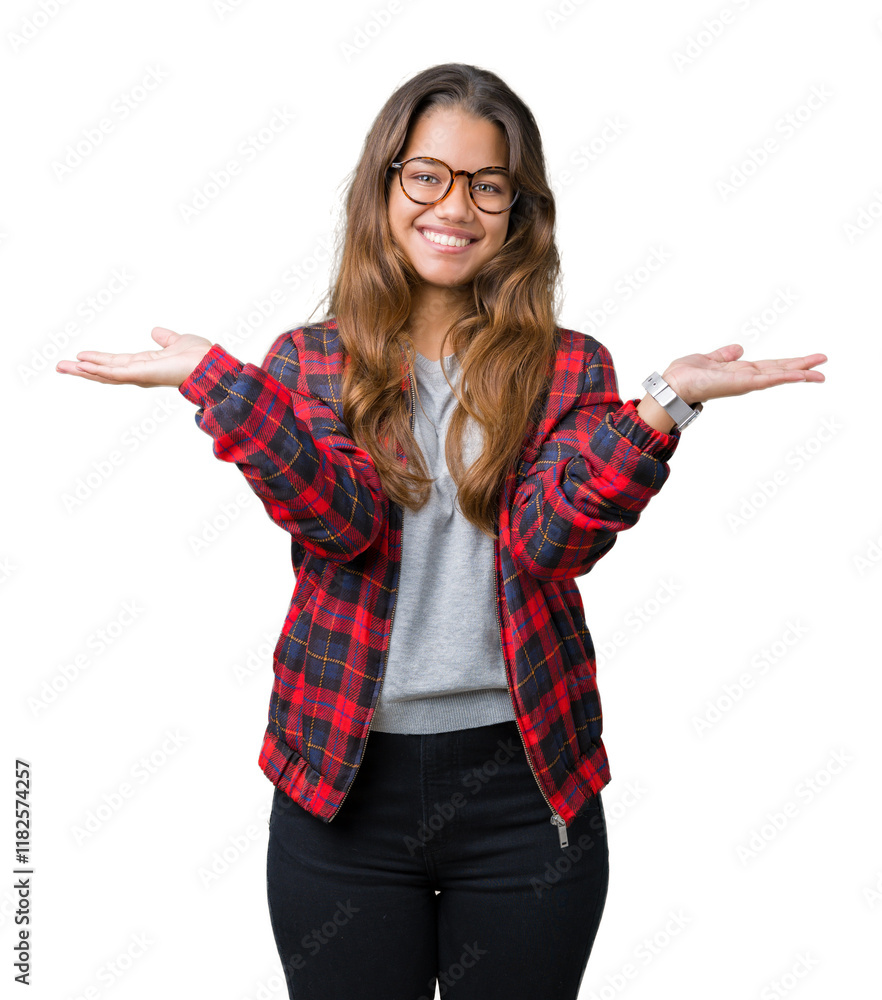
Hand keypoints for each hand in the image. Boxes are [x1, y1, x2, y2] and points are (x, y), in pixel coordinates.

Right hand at [55, 327, 213, 387]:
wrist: (210, 364)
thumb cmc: (199, 356)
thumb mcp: (177, 341)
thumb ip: (165, 339)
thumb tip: (156, 332)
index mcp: (145, 364)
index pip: (115, 363)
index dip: (97, 361)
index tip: (80, 357)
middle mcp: (140, 372)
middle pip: (104, 372)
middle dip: (82, 369)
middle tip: (60, 366)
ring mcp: (140, 375)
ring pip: (106, 374)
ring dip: (83, 371)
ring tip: (63, 367)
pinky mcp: (143, 375)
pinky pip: (116, 373)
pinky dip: (99, 370)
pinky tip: (83, 366)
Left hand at [663, 344, 826, 404]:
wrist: (674, 384)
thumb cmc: (686, 375)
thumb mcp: (710, 359)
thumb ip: (724, 354)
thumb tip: (738, 349)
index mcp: (739, 371)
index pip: (770, 367)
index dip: (788, 364)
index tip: (807, 362)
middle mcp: (745, 378)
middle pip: (779, 371)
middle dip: (802, 369)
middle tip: (824, 366)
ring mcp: (745, 382)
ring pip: (778, 376)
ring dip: (799, 374)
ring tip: (820, 374)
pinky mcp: (741, 384)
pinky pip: (767, 379)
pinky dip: (783, 377)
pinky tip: (799, 375)